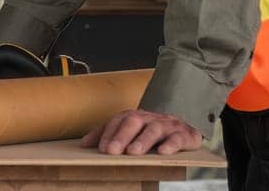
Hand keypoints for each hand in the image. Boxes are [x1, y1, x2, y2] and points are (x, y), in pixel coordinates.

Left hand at [82, 109, 202, 155]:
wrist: (186, 125)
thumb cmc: (151, 130)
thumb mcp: (130, 130)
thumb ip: (108, 134)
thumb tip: (83, 144)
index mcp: (134, 116)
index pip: (117, 121)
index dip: (108, 134)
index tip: (99, 148)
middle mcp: (148, 118)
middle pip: (133, 122)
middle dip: (121, 136)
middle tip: (111, 151)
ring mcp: (167, 125)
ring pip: (153, 129)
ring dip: (142, 140)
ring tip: (133, 152)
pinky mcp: (184, 135)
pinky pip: (177, 138)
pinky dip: (170, 145)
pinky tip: (162, 152)